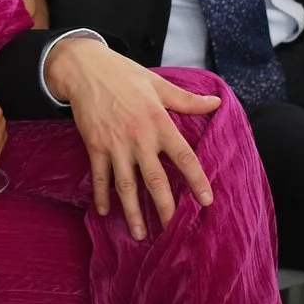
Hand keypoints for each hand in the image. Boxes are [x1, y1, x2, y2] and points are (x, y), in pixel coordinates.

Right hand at [42, 36, 218, 239]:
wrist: (86, 68)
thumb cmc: (125, 74)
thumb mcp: (159, 84)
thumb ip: (188, 100)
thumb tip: (217, 102)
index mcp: (159, 122)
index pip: (184, 157)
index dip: (197, 180)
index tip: (206, 201)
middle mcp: (139, 137)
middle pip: (156, 179)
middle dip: (165, 208)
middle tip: (172, 230)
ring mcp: (115, 144)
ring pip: (127, 185)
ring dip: (133, 212)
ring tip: (140, 234)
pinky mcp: (95, 146)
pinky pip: (100, 177)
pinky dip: (102, 196)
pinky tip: (105, 213)